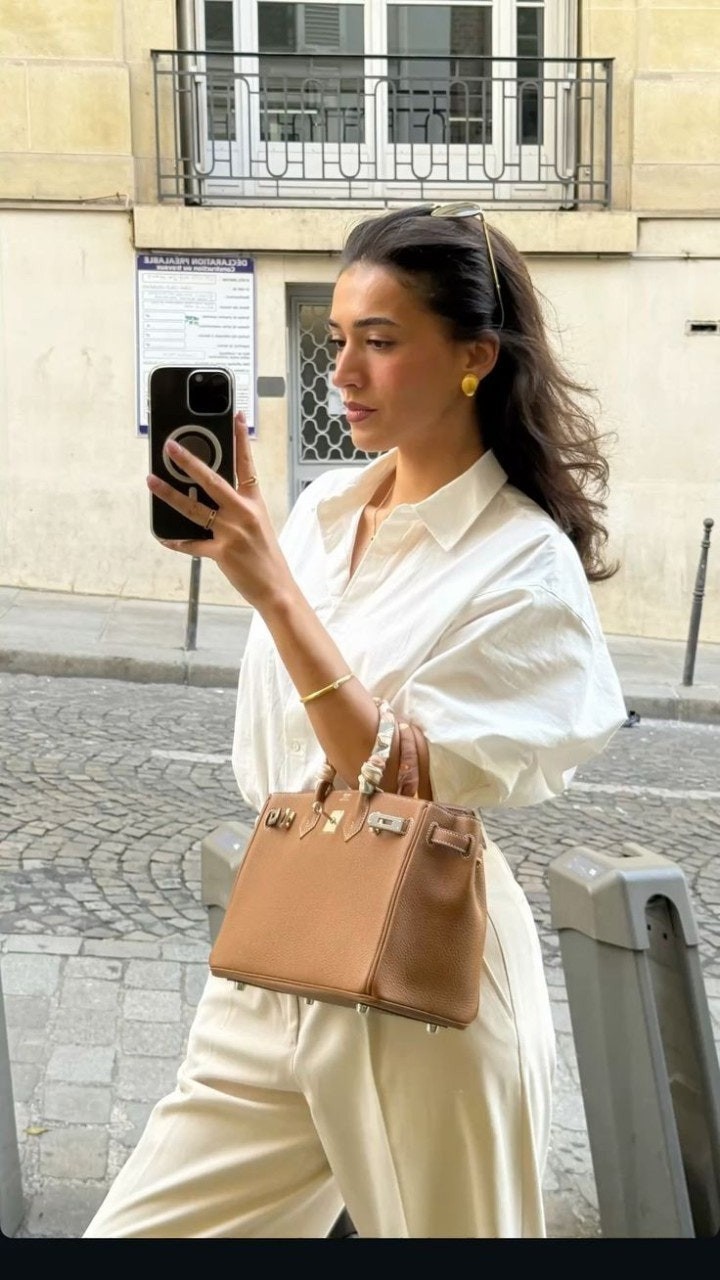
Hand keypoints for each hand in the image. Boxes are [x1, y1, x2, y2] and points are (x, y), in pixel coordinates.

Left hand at [147, 411, 292, 607]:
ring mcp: (232, 532)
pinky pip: (192, 544)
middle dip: (188, 461)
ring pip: (194, 508)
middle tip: (170, 446)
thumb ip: (237, 509)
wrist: (277, 588)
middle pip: (211, 480)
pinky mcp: (222, 552)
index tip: (236, 415)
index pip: (247, 464)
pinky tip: (163, 537)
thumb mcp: (259, 525)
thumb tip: (206, 498)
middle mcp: (243, 513)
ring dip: (169, 494)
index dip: (241, 438)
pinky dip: (176, 542)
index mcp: (255, 502)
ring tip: (151, 481)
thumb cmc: (266, 557)